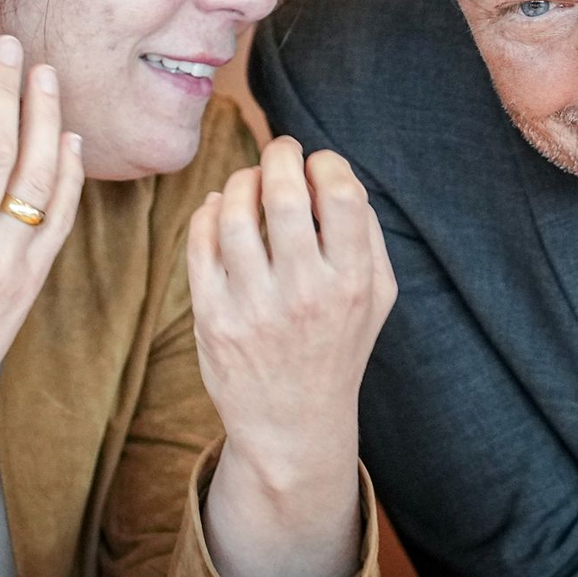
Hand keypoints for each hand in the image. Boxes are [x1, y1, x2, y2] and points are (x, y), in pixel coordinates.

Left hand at [187, 137, 395, 576]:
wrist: (292, 426)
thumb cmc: (339, 345)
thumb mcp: (377, 296)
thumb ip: (368, 232)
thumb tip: (336, 171)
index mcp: (351, 284)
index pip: (342, 196)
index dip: (327, 163)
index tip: (319, 164)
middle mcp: (303, 295)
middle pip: (284, 195)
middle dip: (280, 155)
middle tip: (281, 150)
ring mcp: (252, 308)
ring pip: (235, 214)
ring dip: (242, 179)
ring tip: (251, 179)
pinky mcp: (212, 318)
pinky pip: (200, 243)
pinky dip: (210, 211)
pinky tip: (223, 207)